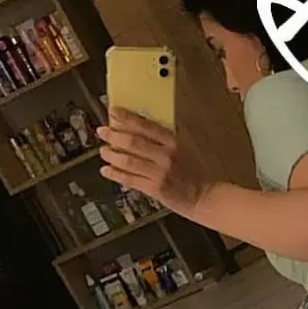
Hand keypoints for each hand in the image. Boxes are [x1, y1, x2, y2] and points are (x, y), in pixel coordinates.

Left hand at [97, 109, 212, 218]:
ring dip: (112, 154)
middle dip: (114, 135)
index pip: (146, 126)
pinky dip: (116, 174)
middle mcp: (166, 156)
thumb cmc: (194, 173)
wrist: (205, 196)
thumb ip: (163, 140)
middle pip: (134, 141)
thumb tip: (138, 129)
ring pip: (129, 160)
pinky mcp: (155, 189)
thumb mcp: (183, 150)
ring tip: (103, 151)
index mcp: (173, 142)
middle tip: (103, 131)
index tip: (113, 112)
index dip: (127, 118)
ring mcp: (160, 173)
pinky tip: (106, 170)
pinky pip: (130, 179)